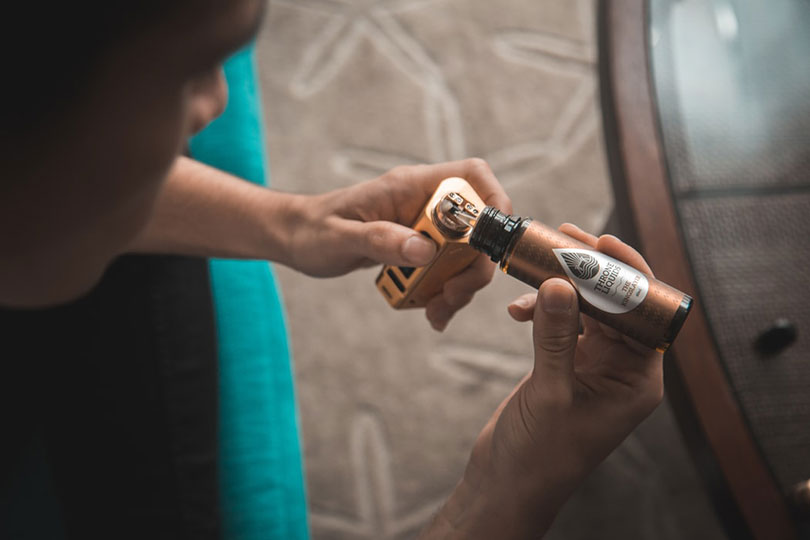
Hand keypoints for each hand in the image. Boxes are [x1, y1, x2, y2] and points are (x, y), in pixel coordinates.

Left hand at [283, 159, 510, 330]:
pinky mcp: (420, 248)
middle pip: (479, 227)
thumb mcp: (340, 238)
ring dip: (460, 287)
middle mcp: (425, 202)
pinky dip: (445, 294)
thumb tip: (426, 250)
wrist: (296, 239)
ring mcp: (425, 226)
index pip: (472, 176)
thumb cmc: (312, 230)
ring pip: (468, 254)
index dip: (495, 201)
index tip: (491, 243)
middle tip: (452, 298)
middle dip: (474, 267)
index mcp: (411, 185)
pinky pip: (449, 270)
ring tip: (436, 314)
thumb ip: (381, 240)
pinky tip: (429, 312)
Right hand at [422, 225, 662, 538]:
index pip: (645, 314)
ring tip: (536, 264)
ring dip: (562, 287)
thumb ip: (556, 336)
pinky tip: (518, 309)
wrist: (509, 482)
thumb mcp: (551, 392)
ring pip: (586, 309)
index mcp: (638, 380)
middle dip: (590, 271)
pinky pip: (562, 323)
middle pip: (616, 304)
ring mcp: (594, 366)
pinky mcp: (567, 365)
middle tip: (565, 239)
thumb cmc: (540, 454)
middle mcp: (622, 369)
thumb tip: (557, 283)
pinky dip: (542, 310)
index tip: (604, 242)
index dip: (627, 274)